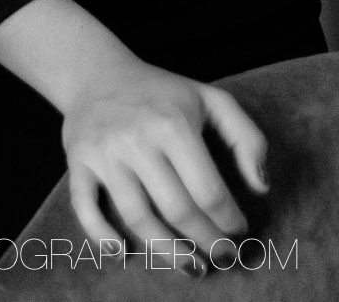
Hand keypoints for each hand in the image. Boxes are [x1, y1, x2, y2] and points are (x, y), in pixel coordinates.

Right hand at [61, 57, 269, 266]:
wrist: (94, 71)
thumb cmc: (161, 92)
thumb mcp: (212, 100)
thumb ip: (248, 138)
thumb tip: (260, 187)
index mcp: (172, 124)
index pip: (209, 191)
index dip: (230, 221)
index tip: (238, 231)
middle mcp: (135, 140)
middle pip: (177, 209)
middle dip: (206, 241)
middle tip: (222, 257)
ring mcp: (103, 152)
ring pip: (137, 216)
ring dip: (167, 251)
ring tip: (191, 267)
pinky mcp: (77, 161)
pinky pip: (84, 204)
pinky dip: (100, 233)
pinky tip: (121, 252)